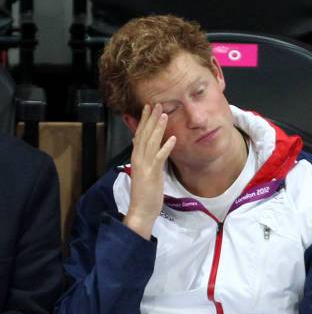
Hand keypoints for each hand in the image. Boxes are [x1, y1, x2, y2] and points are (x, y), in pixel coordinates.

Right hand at [124, 103, 175, 239]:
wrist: (141, 210)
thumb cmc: (144, 193)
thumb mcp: (143, 172)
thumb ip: (143, 157)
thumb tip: (140, 144)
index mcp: (137, 157)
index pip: (139, 134)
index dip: (144, 120)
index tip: (148, 107)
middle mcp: (139, 158)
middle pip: (144, 134)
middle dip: (150, 118)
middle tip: (156, 103)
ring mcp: (145, 165)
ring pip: (151, 142)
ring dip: (158, 127)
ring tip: (164, 114)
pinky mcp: (152, 173)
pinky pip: (160, 157)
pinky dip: (166, 147)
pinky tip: (173, 138)